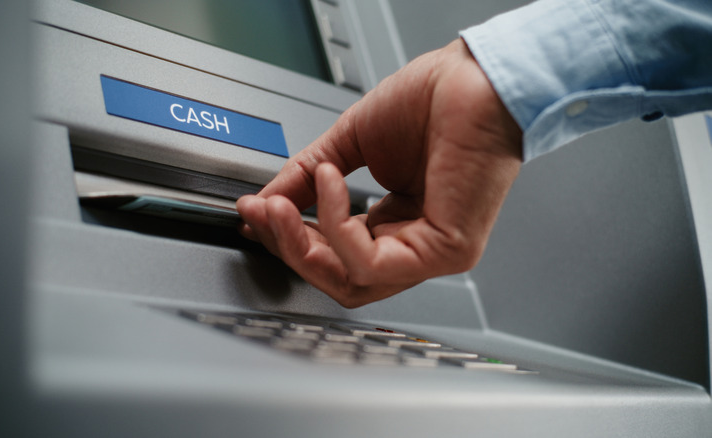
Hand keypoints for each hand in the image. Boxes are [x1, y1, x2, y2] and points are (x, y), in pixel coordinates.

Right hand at [236, 39, 522, 307]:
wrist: (477, 75)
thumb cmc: (432, 101)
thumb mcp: (348, 145)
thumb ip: (305, 179)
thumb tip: (266, 204)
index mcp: (395, 224)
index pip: (334, 256)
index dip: (289, 239)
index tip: (256, 214)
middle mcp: (414, 245)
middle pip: (336, 279)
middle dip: (288, 247)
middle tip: (261, 213)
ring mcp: (432, 253)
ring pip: (349, 282)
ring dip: (302, 244)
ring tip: (283, 203)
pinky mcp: (445, 251)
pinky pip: (371, 264)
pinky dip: (336, 226)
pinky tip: (331, 185)